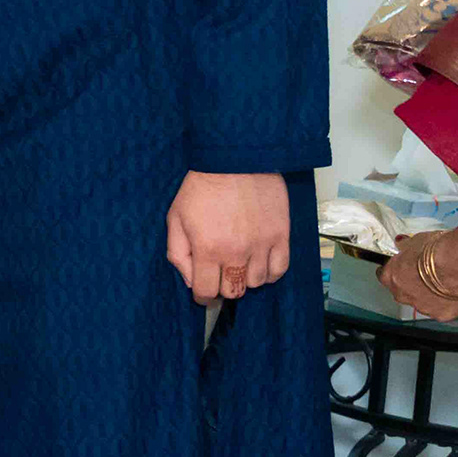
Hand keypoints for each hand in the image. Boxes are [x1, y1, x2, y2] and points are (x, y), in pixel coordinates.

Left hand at [166, 169, 292, 307]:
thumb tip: (191, 280)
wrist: (235, 160)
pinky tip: (259, 263)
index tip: (202, 293)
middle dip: (223, 287)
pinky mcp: (282, 235)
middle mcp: (237, 252)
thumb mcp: (176, 219)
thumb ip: (179, 254)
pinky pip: (280, 269)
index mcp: (208, 249)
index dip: (202, 296)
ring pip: (256, 283)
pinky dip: (269, 272)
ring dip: (245, 279)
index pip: (206, 292)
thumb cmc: (202, 187)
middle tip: (219, 274)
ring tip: (238, 264)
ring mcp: (262, 245)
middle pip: (234, 291)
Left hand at [384, 208, 457, 320]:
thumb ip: (409, 246)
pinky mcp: (444, 316)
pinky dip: (455, 302)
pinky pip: (447, 309)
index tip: (411, 267)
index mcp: (391, 276)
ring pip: (426, 302)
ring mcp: (423, 307)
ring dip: (436, 294)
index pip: (387, 276)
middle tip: (434, 275)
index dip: (400, 271)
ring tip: (453, 282)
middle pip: (405, 292)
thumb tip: (403, 243)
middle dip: (416, 284)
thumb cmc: (440, 244)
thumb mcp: (419, 239)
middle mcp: (403, 295)